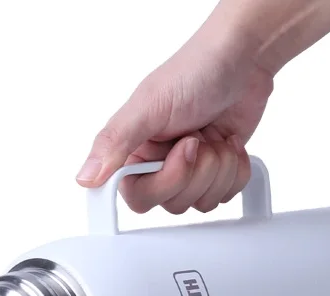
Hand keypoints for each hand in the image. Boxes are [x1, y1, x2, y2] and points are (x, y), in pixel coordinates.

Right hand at [76, 42, 272, 214]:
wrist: (244, 58)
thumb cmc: (195, 70)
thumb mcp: (148, 104)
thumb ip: (114, 142)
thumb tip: (85, 178)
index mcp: (134, 152)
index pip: (138, 198)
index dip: (164, 182)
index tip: (180, 150)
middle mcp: (159, 166)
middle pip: (173, 204)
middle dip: (195, 171)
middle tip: (197, 138)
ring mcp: (189, 171)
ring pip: (202, 203)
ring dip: (218, 169)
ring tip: (215, 137)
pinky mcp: (216, 173)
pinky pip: (225, 197)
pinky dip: (236, 171)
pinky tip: (230, 143)